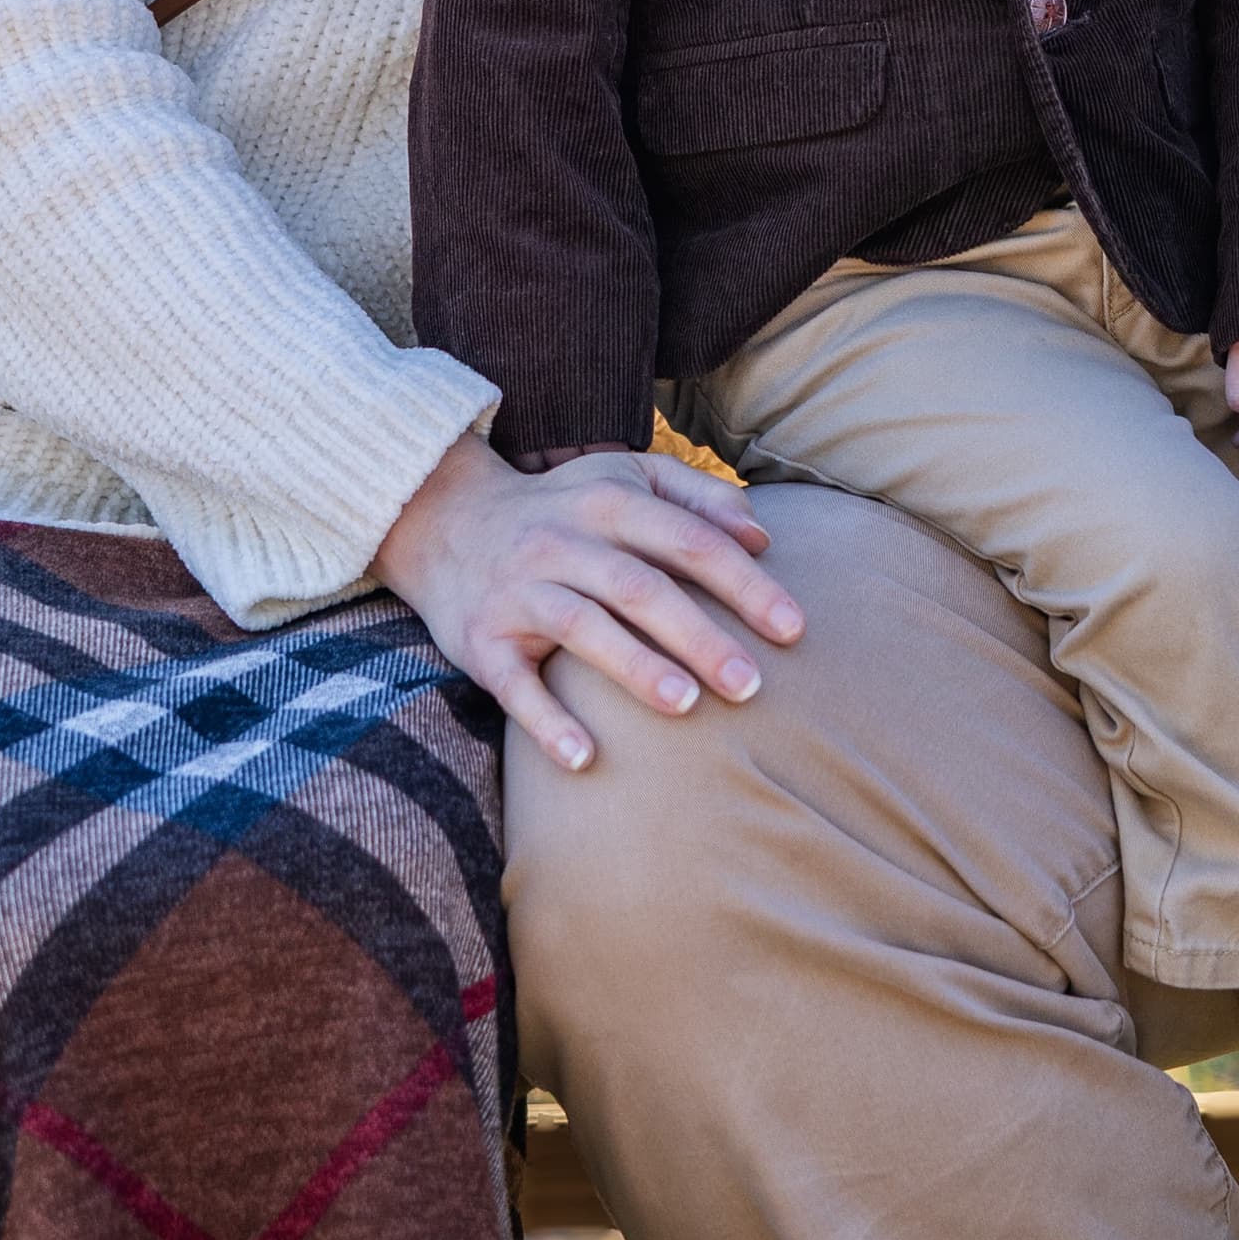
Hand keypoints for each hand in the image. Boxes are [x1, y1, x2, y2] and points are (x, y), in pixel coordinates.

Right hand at [376, 425, 803, 777]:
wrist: (444, 521)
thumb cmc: (564, 509)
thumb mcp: (626, 481)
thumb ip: (698, 499)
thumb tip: (764, 538)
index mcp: (608, 503)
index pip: (688, 541)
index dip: (744, 583)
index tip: (794, 629)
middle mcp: (562, 543)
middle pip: (640, 588)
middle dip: (700, 636)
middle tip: (752, 686)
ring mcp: (518, 592)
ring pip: (581, 627)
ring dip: (633, 667)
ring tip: (686, 705)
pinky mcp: (481, 641)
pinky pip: (513, 684)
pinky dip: (546, 720)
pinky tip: (584, 758)